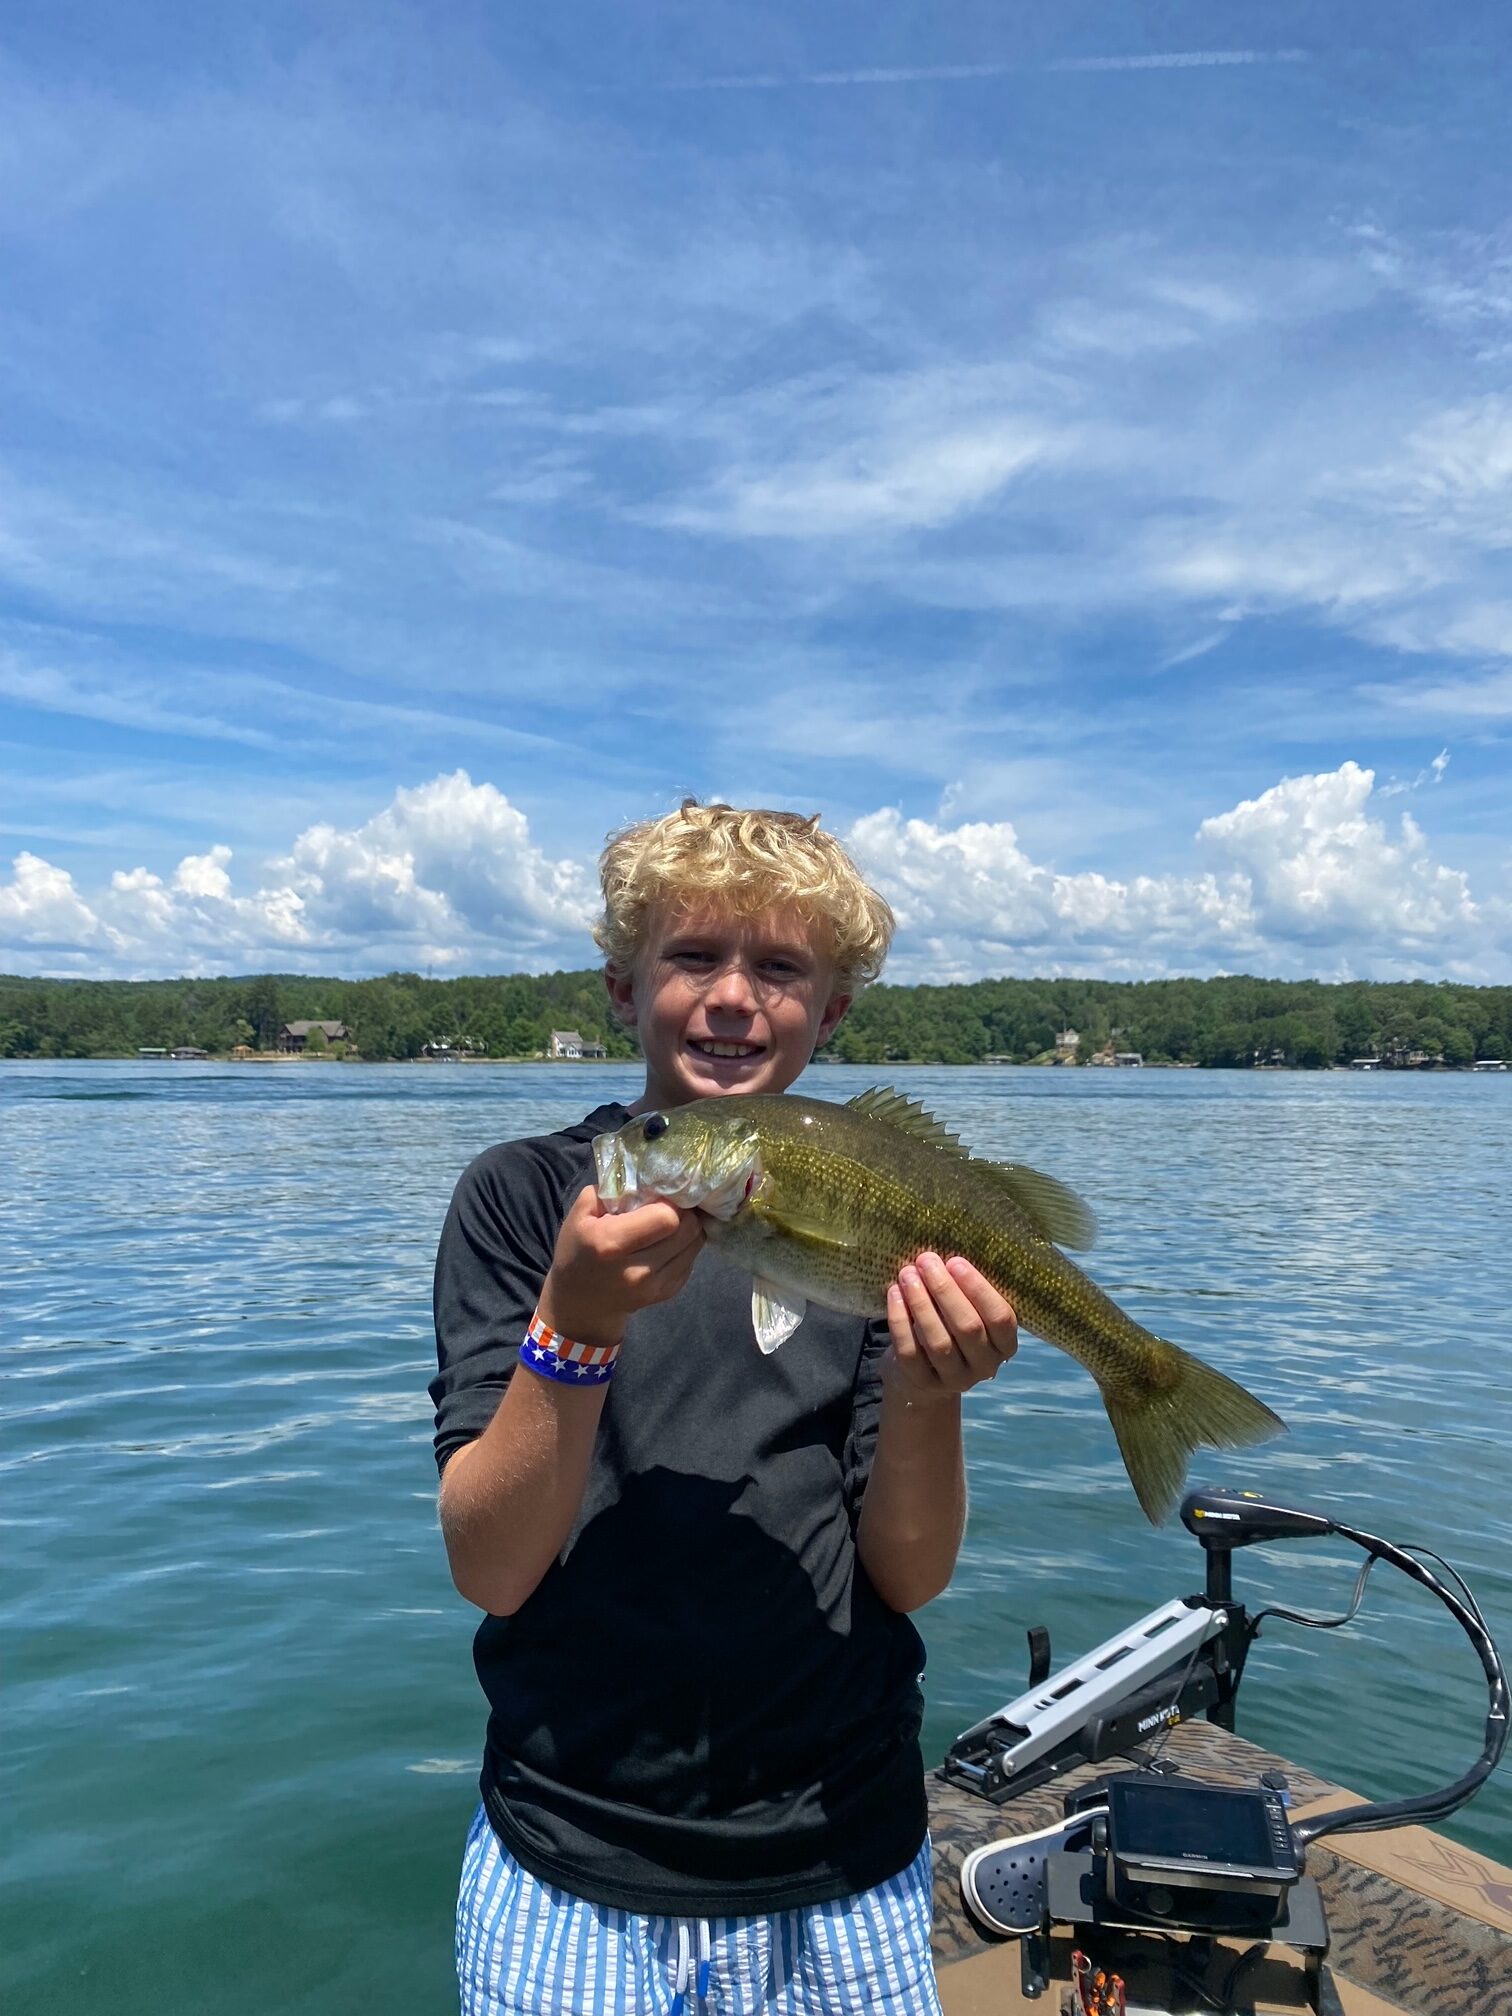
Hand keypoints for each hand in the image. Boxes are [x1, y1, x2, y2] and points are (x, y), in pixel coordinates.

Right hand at [537, 1186, 703, 1350]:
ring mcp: (655, 1287)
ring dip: (689, 1229)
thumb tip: (649, 1180)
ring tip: (670, 1223)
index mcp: (612, 1244)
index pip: (667, 1217)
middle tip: (672, 1206)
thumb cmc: (578, 1249)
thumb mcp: (581, 1213)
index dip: (670, 1202)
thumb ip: (613, 1190)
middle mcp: (637, 1270)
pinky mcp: (667, 1294)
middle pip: (688, 1230)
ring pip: (695, 1245)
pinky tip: (667, 1243)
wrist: (579, 1301)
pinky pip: (692, 1260)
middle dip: (685, 1212)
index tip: (661, 1196)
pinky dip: (685, 1248)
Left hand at [885, 1252, 1017, 1401]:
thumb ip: (965, 1290)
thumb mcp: (966, 1310)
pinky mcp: (924, 1383)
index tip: (955, 1261)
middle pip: (968, 1328)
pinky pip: (910, 1352)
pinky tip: (894, 1295)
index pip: (1000, 1318)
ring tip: (907, 1275)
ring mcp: (955, 1379)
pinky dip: (900, 1321)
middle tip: (926, 1261)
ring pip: (939, 1342)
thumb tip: (945, 1255)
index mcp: (1004, 1344)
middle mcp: (985, 1365)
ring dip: (921, 1304)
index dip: (979, 1289)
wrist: (923, 1371)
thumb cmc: (950, 1326)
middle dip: (945, 1290)